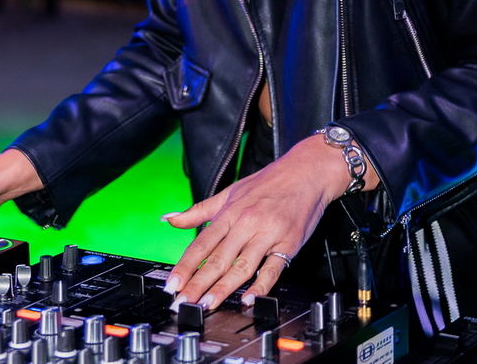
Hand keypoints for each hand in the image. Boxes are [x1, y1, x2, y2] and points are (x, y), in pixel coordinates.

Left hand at [161, 134, 376, 310]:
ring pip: (241, 266)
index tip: (172, 285)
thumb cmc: (268, 182)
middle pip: (217, 258)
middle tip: (183, 303)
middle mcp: (246, 222)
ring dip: (223, 288)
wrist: (306, 171)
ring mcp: (267, 234)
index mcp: (230, 212)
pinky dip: (260, 285)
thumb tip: (170, 219)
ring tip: (207, 305)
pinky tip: (248, 298)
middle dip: (197, 283)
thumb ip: (199, 210)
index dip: (185, 266)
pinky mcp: (288, 243)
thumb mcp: (230, 192)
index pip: (201, 244)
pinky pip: (272, 269)